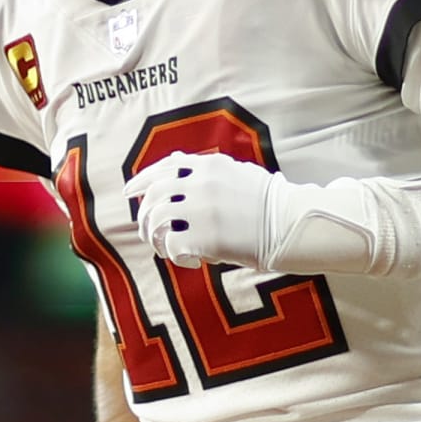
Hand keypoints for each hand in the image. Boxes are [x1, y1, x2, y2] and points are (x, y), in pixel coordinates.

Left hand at [123, 151, 273, 269]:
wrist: (291, 224)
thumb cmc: (269, 202)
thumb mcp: (238, 172)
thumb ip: (207, 169)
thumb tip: (176, 163)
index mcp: (208, 165)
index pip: (163, 168)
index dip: (141, 180)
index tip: (129, 192)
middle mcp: (199, 184)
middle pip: (153, 194)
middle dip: (142, 213)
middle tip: (143, 229)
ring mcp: (201, 211)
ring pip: (156, 220)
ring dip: (152, 236)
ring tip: (160, 247)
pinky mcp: (205, 238)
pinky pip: (172, 244)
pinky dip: (172, 253)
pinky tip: (185, 258)